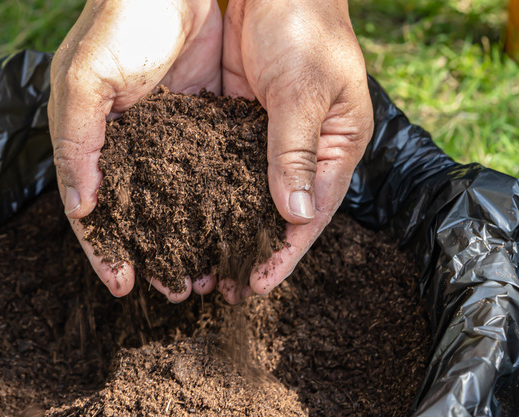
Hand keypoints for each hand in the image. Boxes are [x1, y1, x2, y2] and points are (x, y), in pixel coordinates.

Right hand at [49, 0, 222, 300]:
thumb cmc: (120, 21)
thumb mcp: (85, 80)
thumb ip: (78, 144)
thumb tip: (83, 207)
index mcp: (91, 137)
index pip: (93, 208)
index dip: (104, 248)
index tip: (123, 285)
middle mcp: (127, 142)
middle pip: (137, 212)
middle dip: (154, 252)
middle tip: (177, 289)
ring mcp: (165, 133)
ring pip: (174, 200)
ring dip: (187, 236)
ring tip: (206, 272)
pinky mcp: (202, 119)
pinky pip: (207, 172)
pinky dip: (214, 204)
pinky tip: (227, 229)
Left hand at [220, 0, 373, 302]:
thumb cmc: (306, 23)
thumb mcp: (304, 88)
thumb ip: (294, 150)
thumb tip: (293, 216)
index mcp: (335, 147)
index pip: (310, 215)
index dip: (283, 254)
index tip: (254, 287)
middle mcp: (305, 150)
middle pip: (277, 215)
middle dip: (250, 253)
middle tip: (217, 288)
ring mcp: (270, 137)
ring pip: (248, 196)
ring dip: (224, 229)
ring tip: (196, 262)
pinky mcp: (240, 120)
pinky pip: (224, 165)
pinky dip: (207, 193)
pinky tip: (184, 215)